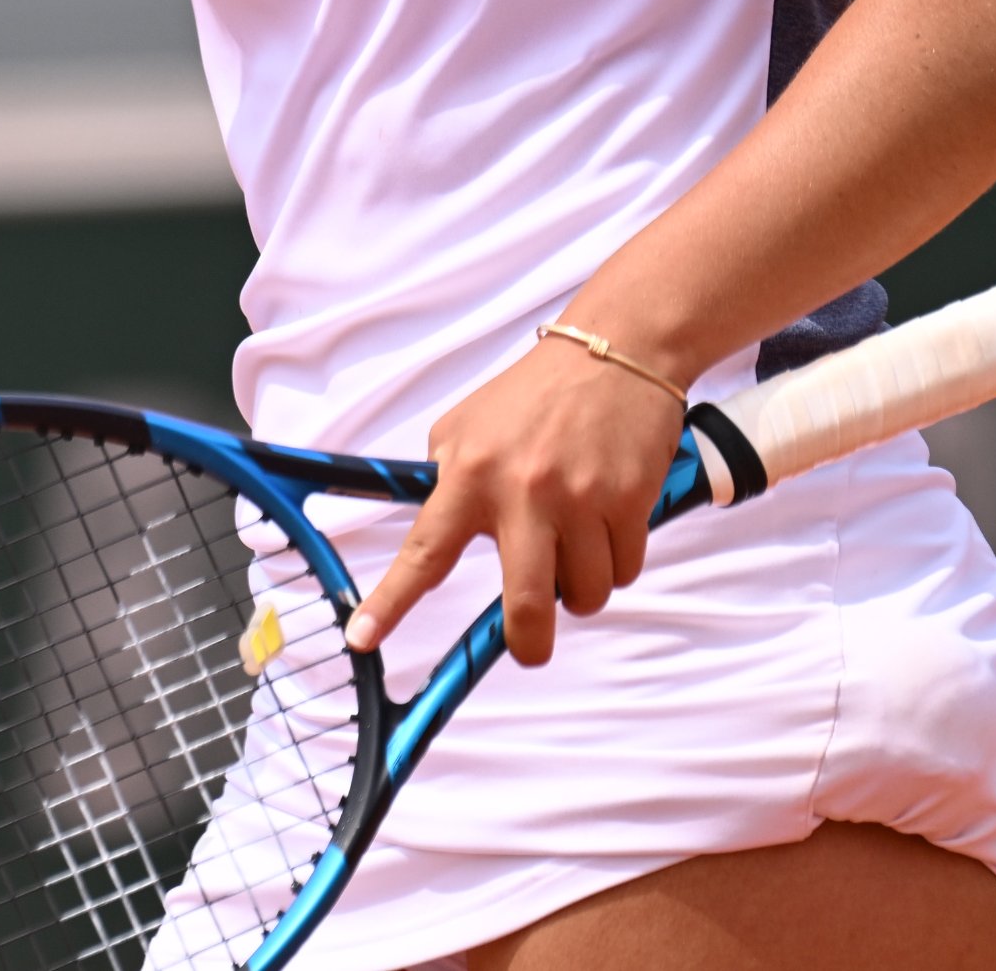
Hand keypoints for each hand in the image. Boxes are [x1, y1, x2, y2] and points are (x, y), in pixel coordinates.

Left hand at [344, 331, 691, 670]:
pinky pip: (623, 569)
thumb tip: (434, 536)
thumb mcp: (465, 428)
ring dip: (581, 584)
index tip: (365, 639)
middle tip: (530, 644)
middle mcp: (522, 492)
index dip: (391, 602)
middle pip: (527, 606)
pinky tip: (606, 522)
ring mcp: (579, 500)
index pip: (423, 551)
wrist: (612, 351)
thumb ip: (447, 481)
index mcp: (469, 474)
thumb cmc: (534, 395)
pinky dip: (615, 559)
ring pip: (585, 594)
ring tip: (575, 541)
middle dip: (529, 642)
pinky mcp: (630, 503)